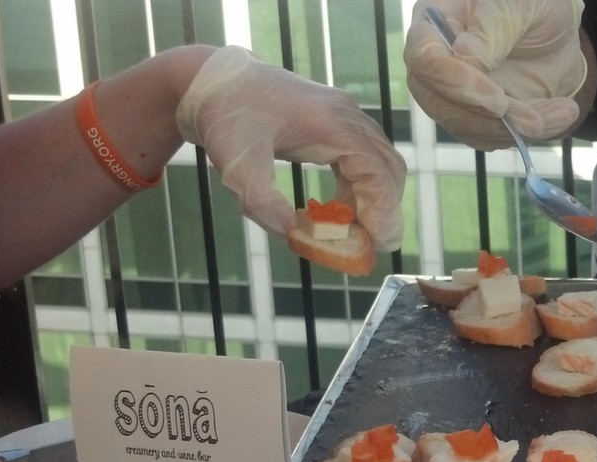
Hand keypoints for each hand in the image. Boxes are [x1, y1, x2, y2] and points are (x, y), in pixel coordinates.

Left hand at [174, 46, 407, 250]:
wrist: (208, 81)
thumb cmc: (222, 117)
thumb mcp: (235, 166)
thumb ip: (263, 204)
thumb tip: (295, 237)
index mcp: (329, 121)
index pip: (377, 170)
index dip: (383, 209)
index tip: (378, 243)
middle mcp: (345, 115)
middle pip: (388, 166)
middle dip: (385, 208)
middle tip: (373, 245)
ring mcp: (342, 115)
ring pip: (379, 161)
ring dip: (374, 198)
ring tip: (355, 231)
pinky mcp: (332, 121)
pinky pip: (362, 157)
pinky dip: (360, 186)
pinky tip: (340, 208)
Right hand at [404, 0, 586, 148]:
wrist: (555, 29)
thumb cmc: (532, 4)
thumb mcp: (520, 5)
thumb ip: (494, 26)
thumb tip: (464, 57)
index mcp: (435, 21)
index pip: (425, 60)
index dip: (458, 85)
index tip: (498, 101)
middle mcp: (435, 60)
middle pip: (437, 102)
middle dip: (489, 119)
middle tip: (535, 122)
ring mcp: (451, 91)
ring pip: (464, 126)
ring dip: (513, 130)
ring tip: (562, 112)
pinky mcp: (474, 114)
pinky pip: (488, 137)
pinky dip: (525, 135)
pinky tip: (558, 116)